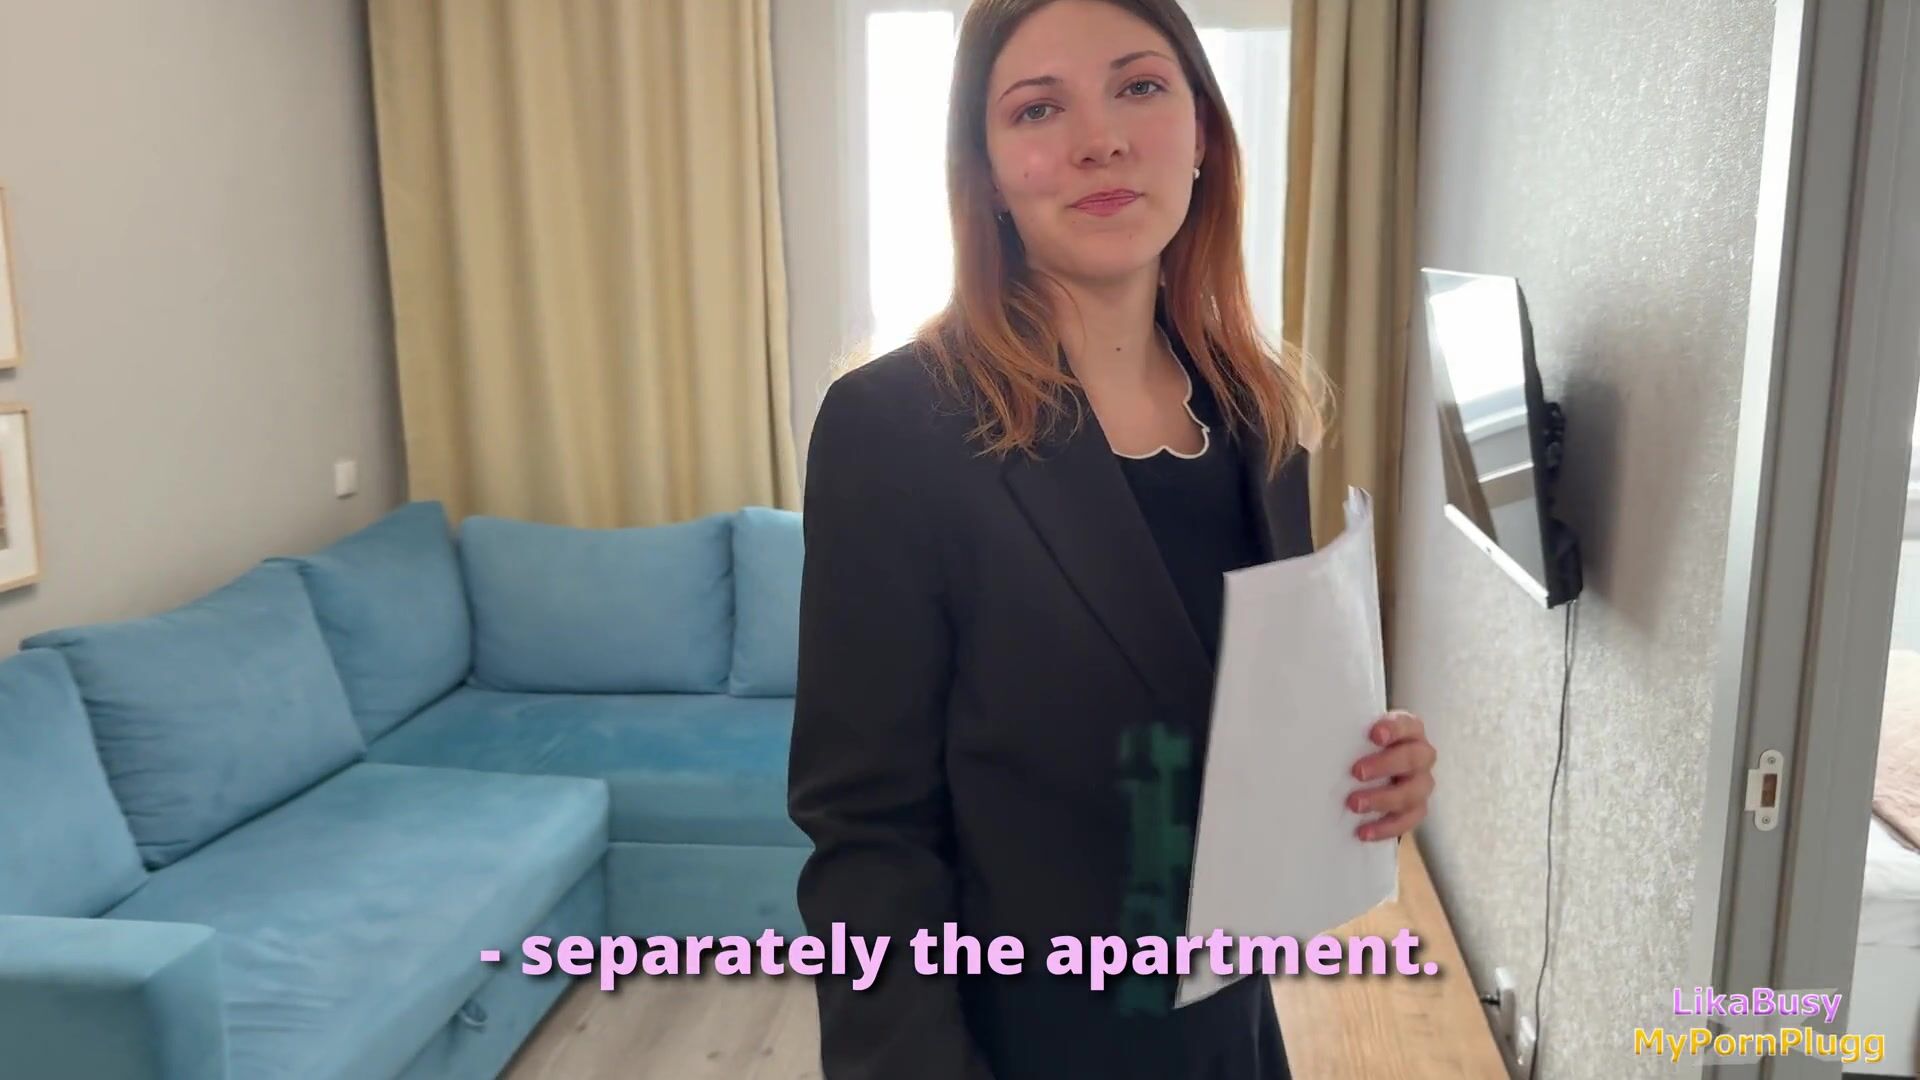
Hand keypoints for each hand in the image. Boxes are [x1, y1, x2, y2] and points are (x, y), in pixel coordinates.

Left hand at [1347, 709, 1435, 841]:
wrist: (1373, 772)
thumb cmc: (1361, 746)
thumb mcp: (1357, 734)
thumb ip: (1347, 731)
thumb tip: (1314, 728)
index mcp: (1409, 730)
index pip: (1408, 725)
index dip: (1394, 729)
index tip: (1374, 734)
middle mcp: (1422, 756)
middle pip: (1413, 758)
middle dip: (1385, 765)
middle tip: (1357, 772)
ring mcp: (1422, 784)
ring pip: (1413, 792)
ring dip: (1383, 799)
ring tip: (1354, 804)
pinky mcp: (1416, 809)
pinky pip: (1408, 821)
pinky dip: (1386, 827)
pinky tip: (1363, 832)